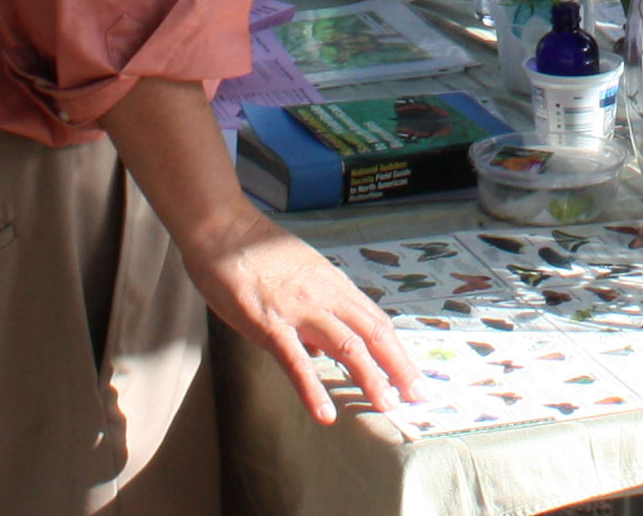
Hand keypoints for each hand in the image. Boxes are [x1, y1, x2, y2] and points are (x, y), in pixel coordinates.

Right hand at [203, 221, 422, 422]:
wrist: (224, 230)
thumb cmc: (257, 253)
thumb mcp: (300, 274)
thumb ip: (316, 308)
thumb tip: (321, 349)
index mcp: (333, 285)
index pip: (375, 321)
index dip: (397, 350)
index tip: (413, 375)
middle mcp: (326, 296)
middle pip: (373, 334)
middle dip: (398, 366)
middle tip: (418, 395)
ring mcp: (300, 310)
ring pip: (346, 346)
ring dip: (370, 378)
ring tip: (387, 405)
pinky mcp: (270, 324)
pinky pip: (296, 361)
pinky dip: (313, 390)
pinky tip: (325, 413)